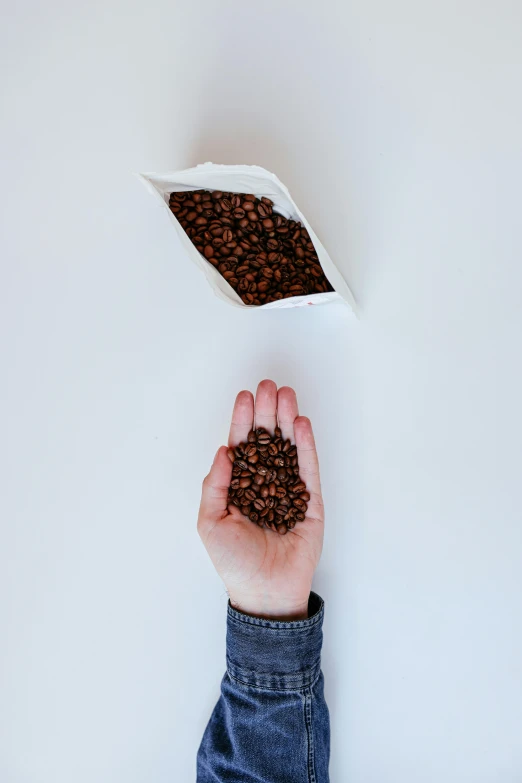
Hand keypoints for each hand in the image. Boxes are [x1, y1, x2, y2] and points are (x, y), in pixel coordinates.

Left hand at [197, 380, 323, 620]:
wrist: (265, 591)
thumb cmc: (233, 560)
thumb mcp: (211, 521)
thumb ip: (216, 485)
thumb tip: (223, 450)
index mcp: (240, 486)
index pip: (242, 446)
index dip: (242, 421)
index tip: (244, 396)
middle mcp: (265, 483)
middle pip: (267, 440)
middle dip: (266, 412)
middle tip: (268, 385)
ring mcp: (289, 490)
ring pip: (289, 447)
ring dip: (287, 420)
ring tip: (286, 395)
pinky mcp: (311, 501)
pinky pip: (309, 468)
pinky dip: (306, 445)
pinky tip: (301, 423)